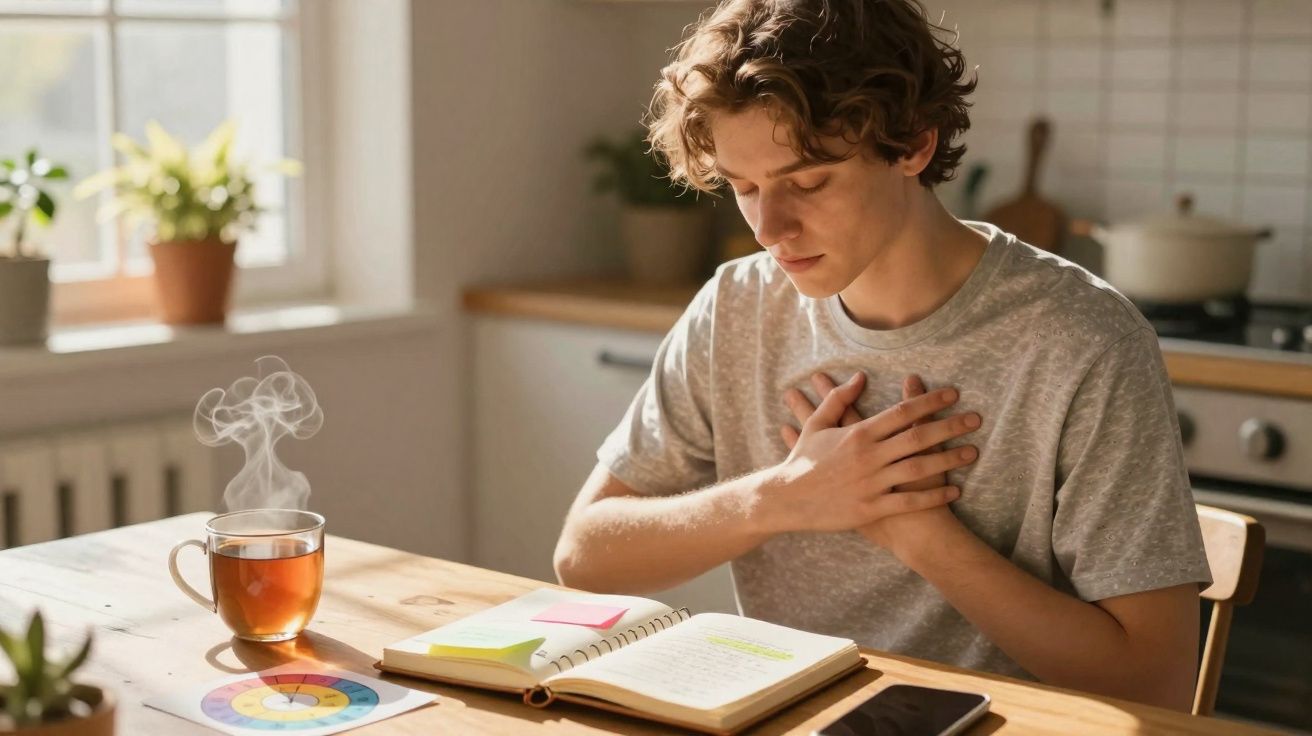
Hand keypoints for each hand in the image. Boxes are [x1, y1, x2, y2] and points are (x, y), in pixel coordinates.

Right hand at [765, 371, 980, 533]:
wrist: (787, 499)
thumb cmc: (802, 460)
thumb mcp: (816, 425)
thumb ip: (839, 399)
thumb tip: (860, 377)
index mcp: (858, 433)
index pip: (903, 412)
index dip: (930, 400)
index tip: (953, 394)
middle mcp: (869, 456)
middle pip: (918, 437)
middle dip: (951, 426)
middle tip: (976, 419)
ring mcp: (871, 483)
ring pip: (919, 468)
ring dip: (949, 460)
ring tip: (973, 452)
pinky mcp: (871, 508)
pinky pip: (909, 502)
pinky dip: (933, 496)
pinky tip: (954, 490)